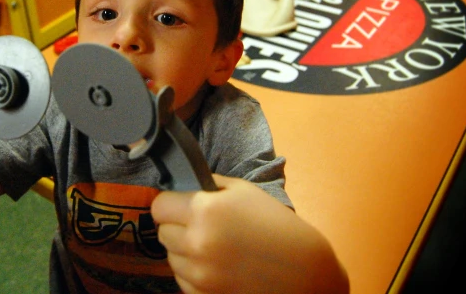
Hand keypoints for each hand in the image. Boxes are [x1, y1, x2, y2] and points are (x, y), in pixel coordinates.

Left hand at [152, 174, 348, 293]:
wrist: (306, 272)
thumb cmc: (276, 225)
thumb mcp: (243, 191)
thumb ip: (208, 184)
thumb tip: (181, 184)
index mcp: (204, 211)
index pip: (159, 206)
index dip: (170, 204)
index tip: (181, 205)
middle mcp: (196, 243)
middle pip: (162, 233)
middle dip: (177, 227)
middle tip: (200, 226)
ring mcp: (199, 275)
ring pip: (171, 258)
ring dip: (184, 251)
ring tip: (213, 247)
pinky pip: (183, 281)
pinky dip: (194, 273)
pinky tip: (218, 266)